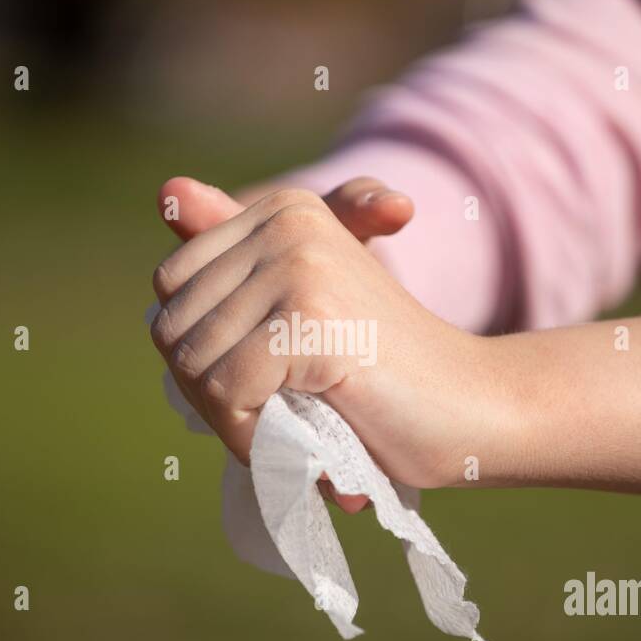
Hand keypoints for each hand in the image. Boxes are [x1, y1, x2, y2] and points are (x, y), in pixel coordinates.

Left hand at [149, 185, 489, 492]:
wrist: (474, 406)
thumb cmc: (384, 373)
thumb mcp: (298, 308)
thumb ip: (234, 259)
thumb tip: (167, 190)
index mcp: (282, 209)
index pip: (173, 286)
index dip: (204, 355)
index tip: (263, 389)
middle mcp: (286, 222)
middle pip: (173, 327)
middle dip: (213, 395)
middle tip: (277, 426)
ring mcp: (297, 265)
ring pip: (194, 365)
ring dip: (234, 425)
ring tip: (296, 443)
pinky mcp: (310, 317)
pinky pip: (228, 392)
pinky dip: (254, 440)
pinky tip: (308, 450)